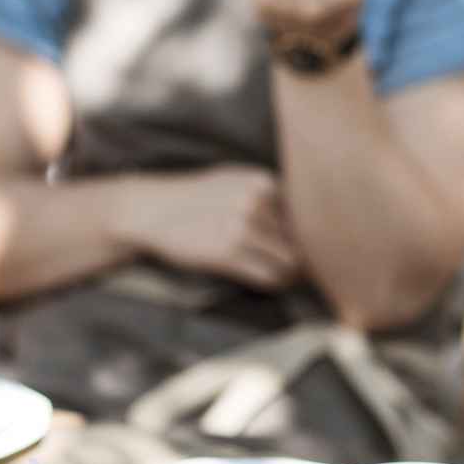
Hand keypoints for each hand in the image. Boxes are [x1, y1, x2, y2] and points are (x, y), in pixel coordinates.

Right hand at [135, 165, 301, 291]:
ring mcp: (242, 226)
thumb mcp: (235, 180)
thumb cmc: (196, 198)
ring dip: (289, 273)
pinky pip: (270, 276)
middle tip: (296, 268)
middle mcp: (256, 201)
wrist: (153, 210)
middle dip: (301, 256)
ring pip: (290, 262)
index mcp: (262, 181)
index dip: (306, 235)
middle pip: (302, 240)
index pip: (306, 216)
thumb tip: (310, 221)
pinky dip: (275, 283)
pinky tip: (268, 280)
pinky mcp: (227, 252)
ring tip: (281, 275)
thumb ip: (269, 195)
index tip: (300, 247)